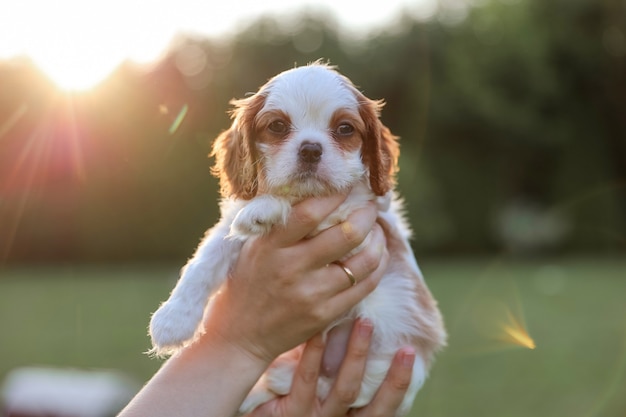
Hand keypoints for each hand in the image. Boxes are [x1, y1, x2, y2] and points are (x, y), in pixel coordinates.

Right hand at [203, 194, 388, 363]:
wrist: (240, 336)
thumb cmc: (247, 283)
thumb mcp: (254, 247)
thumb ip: (280, 223)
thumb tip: (316, 191)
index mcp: (270, 246)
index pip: (310, 211)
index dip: (335, 194)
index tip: (347, 186)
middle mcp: (291, 269)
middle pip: (347, 234)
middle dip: (367, 214)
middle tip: (370, 206)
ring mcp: (311, 295)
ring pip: (364, 261)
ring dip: (378, 240)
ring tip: (377, 230)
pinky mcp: (325, 315)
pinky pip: (365, 286)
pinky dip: (378, 266)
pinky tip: (377, 256)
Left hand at [244, 319, 415, 416]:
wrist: (241, 410)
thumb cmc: (282, 395)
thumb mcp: (316, 388)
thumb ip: (335, 368)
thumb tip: (356, 321)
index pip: (383, 406)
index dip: (399, 382)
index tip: (411, 352)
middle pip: (373, 405)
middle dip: (392, 377)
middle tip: (407, 343)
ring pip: (344, 391)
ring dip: (357, 356)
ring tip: (365, 322)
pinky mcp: (287, 416)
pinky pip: (305, 385)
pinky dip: (314, 359)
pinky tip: (318, 334)